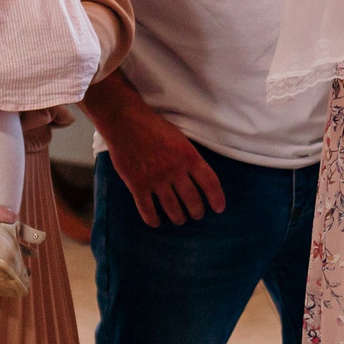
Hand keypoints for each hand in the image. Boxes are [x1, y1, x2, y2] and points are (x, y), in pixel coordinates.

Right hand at [99, 93, 225, 226]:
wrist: (125, 120)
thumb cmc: (154, 127)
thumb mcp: (180, 139)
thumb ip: (189, 158)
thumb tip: (198, 177)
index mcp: (189, 156)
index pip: (210, 182)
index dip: (217, 198)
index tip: (219, 208)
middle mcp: (175, 170)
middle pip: (192, 200)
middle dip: (197, 211)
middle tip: (196, 214)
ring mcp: (155, 179)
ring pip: (172, 208)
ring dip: (178, 217)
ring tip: (179, 219)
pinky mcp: (137, 184)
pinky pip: (147, 209)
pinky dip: (153, 219)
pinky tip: (156, 222)